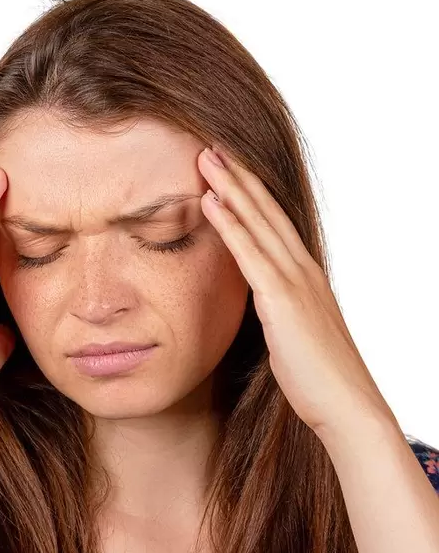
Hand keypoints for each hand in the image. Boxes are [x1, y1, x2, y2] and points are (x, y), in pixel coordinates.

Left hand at [198, 145, 389, 436]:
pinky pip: (249, 253)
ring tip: (206, 157)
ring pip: (258, 222)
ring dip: (231, 187)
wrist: (346, 405)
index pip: (275, 224)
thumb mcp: (295, 335)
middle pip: (266, 212)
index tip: (229, 169)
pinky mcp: (282, 300)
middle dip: (239, 177)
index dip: (252, 193)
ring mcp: (294, 282)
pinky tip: (211, 200)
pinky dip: (230, 224)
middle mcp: (302, 270)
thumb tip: (261, 305)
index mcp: (305, 277)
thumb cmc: (320, 379)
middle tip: (212, 147)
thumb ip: (278, 312)